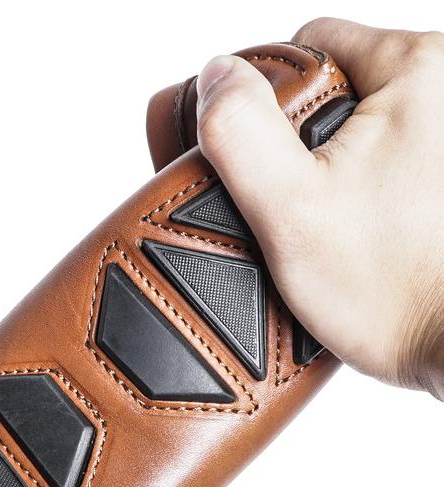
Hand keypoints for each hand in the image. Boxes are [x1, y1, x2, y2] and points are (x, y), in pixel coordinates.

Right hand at [194, 18, 443, 398]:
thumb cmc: (398, 288)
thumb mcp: (292, 208)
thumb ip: (241, 133)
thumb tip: (216, 79)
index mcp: (419, 70)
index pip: (308, 46)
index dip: (262, 104)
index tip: (260, 162)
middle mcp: (443, 93)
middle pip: (331, 91)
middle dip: (294, 148)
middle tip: (295, 206)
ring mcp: (440, 141)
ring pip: (351, 133)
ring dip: (322, 176)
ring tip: (323, 228)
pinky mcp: (437, 183)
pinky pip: (376, 167)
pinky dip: (352, 196)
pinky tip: (349, 235)